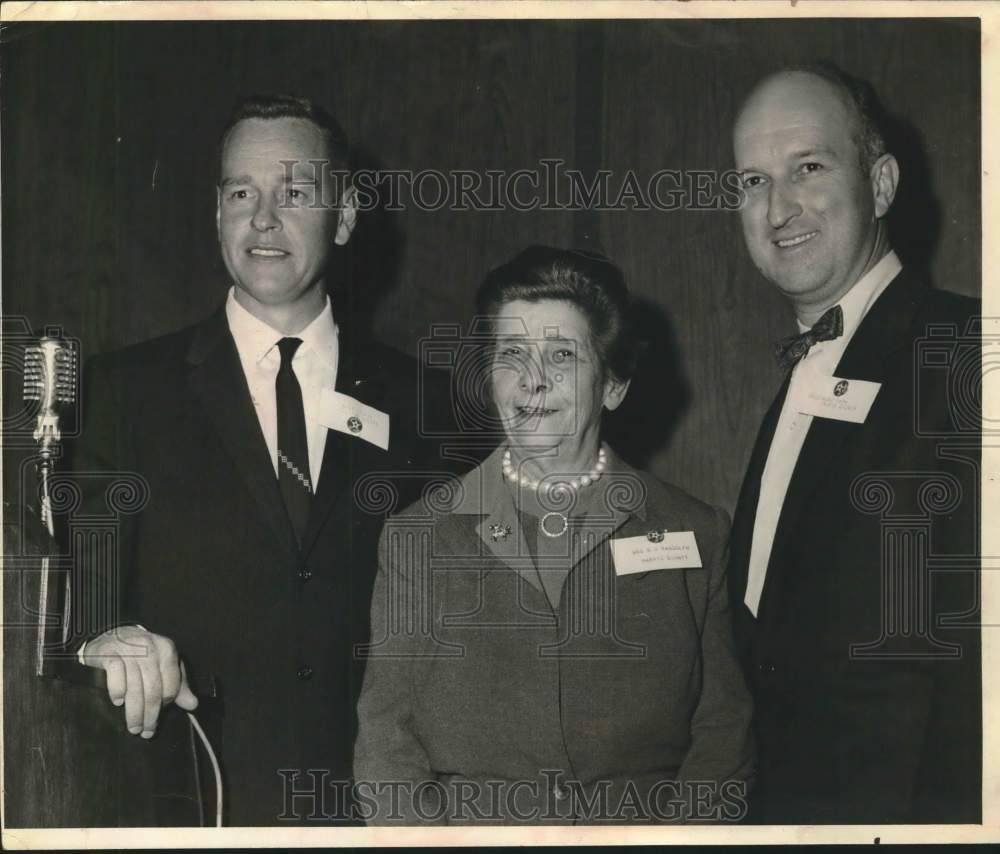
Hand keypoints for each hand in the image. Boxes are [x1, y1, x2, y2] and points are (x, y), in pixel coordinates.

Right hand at [81, 625, 197, 737]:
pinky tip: (118, 702)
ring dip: (134, 711)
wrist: (112, 636)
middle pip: (153, 688)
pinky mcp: (109, 653)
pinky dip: (117, 690)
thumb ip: (179, 685)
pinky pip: (115, 675)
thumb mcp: (163, 666)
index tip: (161, 715)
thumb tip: (193, 705)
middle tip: (146, 731)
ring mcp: (128, 649)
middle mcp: (150, 647)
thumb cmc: (142, 655)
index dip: (167, 702)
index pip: (172, 682)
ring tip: (134, 727)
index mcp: (167, 649)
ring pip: (134, 686)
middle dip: (150, 713)